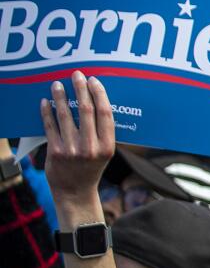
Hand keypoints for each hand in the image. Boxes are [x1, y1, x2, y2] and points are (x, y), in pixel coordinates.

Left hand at [39, 72, 114, 204]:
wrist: (75, 192)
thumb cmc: (91, 170)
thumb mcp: (105, 153)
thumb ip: (102, 133)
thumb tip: (96, 105)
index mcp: (107, 146)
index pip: (105, 114)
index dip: (99, 95)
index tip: (93, 81)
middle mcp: (90, 147)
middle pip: (86, 111)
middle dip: (80, 90)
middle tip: (77, 75)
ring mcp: (72, 149)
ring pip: (65, 116)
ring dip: (61, 97)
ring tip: (57, 84)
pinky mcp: (55, 152)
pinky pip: (50, 127)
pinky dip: (46, 112)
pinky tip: (45, 102)